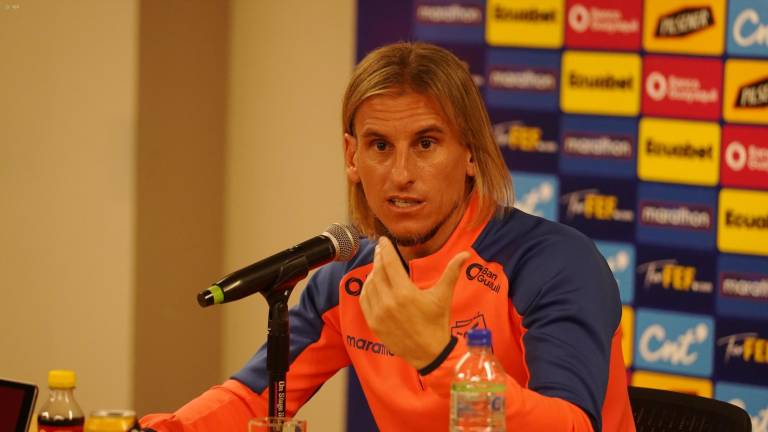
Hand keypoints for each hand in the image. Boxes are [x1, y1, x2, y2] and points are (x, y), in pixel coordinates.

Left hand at [359, 236, 469, 368]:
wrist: (429, 353)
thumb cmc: (437, 323)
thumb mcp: (443, 296)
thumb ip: (452, 272)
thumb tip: (466, 255)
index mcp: (405, 292)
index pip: (389, 263)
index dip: (385, 249)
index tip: (383, 240)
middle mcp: (388, 302)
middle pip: (377, 272)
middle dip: (379, 258)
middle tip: (381, 249)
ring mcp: (378, 313)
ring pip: (369, 285)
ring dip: (372, 272)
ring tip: (379, 266)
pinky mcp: (373, 323)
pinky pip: (364, 300)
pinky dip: (367, 289)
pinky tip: (373, 283)